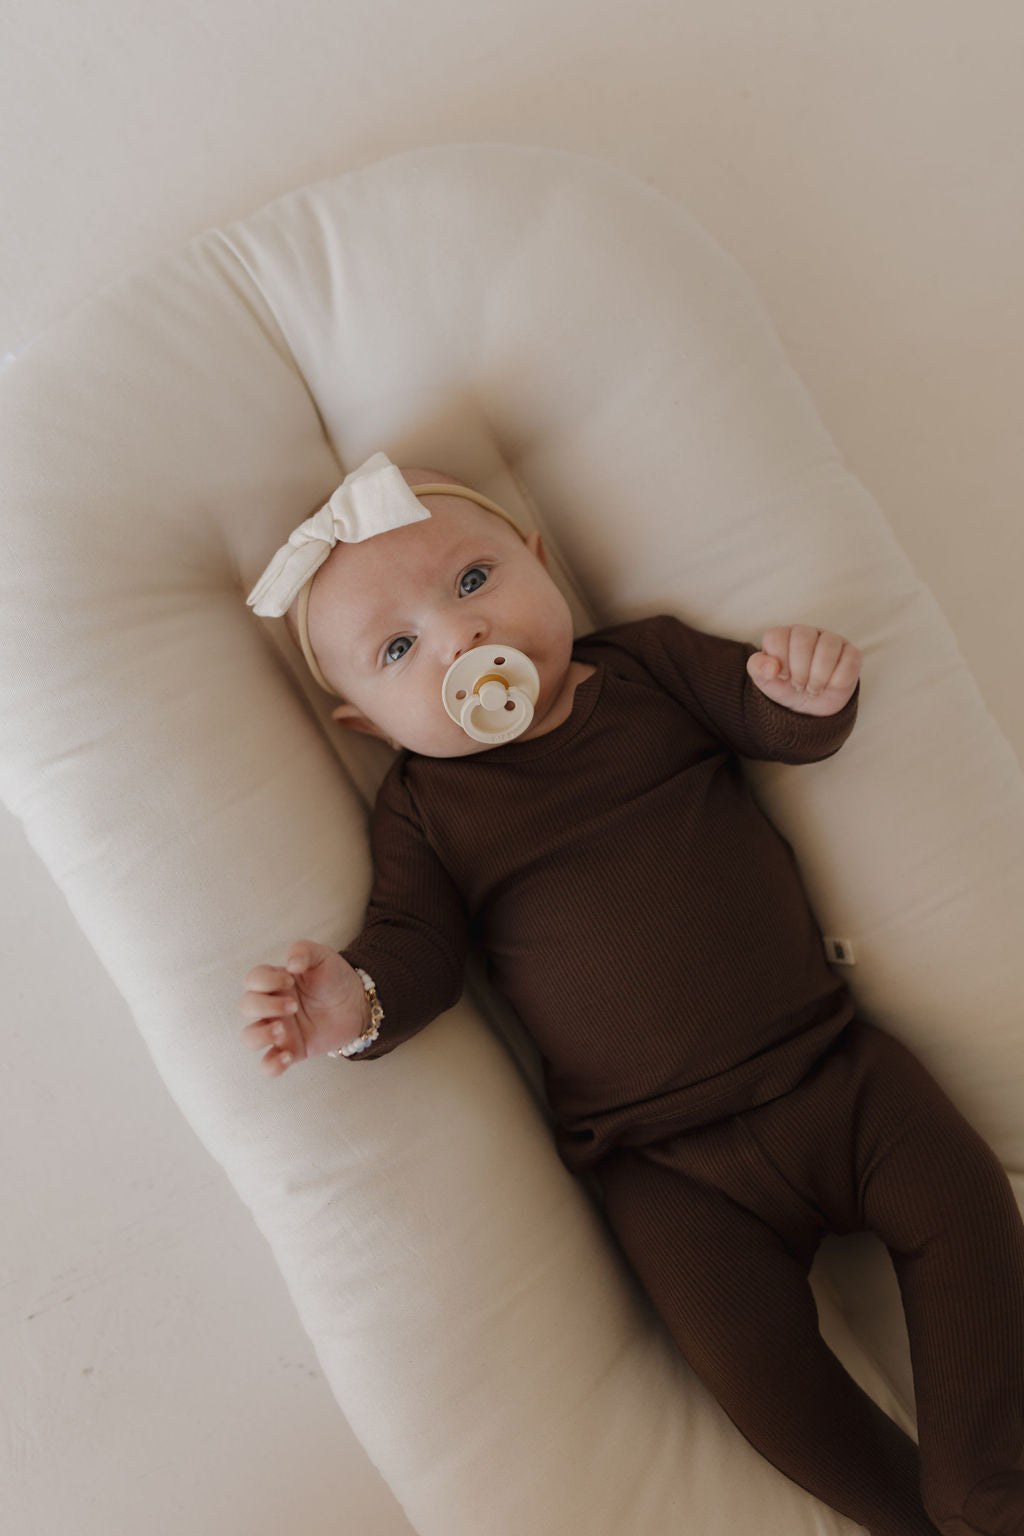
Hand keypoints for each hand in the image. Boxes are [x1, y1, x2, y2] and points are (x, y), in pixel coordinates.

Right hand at [239, 940, 370, 1075]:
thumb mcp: (322, 956)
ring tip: (284, 1030)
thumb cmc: (335, 977)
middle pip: (246, 1006)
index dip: (266, 980)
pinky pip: (268, 1065)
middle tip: (295, 1006)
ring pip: (248, 1038)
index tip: (292, 980)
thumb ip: (304, 951)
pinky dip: (272, 1064)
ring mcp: (280, 1030)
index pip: (252, 979)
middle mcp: (272, 1006)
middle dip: (266, 1006)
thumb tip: (291, 964)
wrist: (357, 1003)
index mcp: (275, 982)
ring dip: (260, 1035)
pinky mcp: (292, 1050)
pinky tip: (289, 1055)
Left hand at [746, 625, 860, 716]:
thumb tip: (771, 667)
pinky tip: (830, 685)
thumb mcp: (764, 681)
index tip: (782, 676)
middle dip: (799, 671)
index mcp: (784, 635)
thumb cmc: (786, 686)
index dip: (779, 661)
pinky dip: (837, 681)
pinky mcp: (852, 653)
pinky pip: (849, 661)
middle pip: (802, 640)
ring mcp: (832, 640)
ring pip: (827, 648)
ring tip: (813, 688)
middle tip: (799, 685)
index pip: (776, 636)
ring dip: (818, 676)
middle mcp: (808, 632)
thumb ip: (758, 669)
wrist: (810, 705)